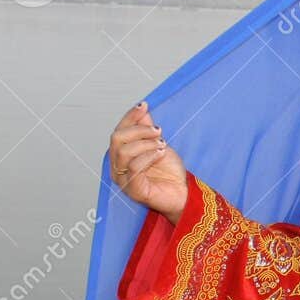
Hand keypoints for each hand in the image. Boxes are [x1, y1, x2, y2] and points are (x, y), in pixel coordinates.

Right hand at [109, 102, 187, 223]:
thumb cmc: (169, 172)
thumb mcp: (158, 144)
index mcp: (121, 155)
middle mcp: (117, 167)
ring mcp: (123, 180)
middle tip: (158, 131)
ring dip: (146, 144)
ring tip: (162, 145)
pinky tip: (160, 153)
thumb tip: (142, 109)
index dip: (130, 117)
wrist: (182, 193)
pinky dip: (149, 156)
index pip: (119, 131)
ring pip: (124, 152)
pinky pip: (134, 167)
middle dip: (139, 130)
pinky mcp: (133, 190)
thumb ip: (147, 129)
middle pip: (117, 139)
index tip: (144, 106)